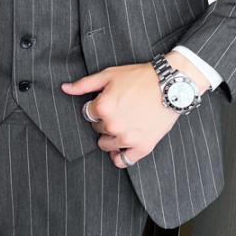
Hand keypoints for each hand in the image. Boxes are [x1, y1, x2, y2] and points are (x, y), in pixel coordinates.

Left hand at [61, 51, 206, 167]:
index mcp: (103, 107)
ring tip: (123, 124)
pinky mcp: (143, 147)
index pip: (87, 114)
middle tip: (120, 110)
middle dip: (104, 121)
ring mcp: (128, 138)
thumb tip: (64, 88)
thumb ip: (84, 84)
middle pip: (97, 129)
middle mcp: (113, 125)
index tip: (109, 102)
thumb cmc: (140, 77)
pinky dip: (120, 155)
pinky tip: (123, 146)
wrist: (171, 85)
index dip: (96, 107)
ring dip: (111, 137)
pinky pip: (122, 160)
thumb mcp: (109, 74)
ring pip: (106, 145)